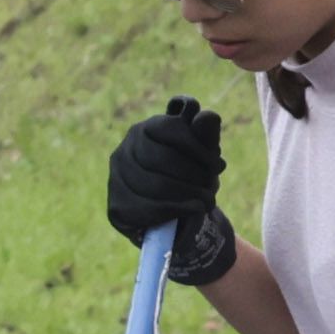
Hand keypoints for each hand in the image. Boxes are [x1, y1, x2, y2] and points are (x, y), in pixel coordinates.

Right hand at [103, 96, 235, 285]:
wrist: (174, 218)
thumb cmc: (190, 177)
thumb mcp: (203, 155)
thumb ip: (206, 134)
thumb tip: (206, 116)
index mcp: (145, 129)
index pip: (170, 129)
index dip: (199, 148)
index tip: (219, 166)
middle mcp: (124, 150)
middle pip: (162, 158)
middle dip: (194, 174)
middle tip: (212, 187)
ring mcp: (115, 179)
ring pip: (155, 184)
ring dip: (189, 193)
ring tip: (207, 201)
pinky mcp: (116, 207)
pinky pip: (148, 208)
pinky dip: (177, 209)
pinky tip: (193, 210)